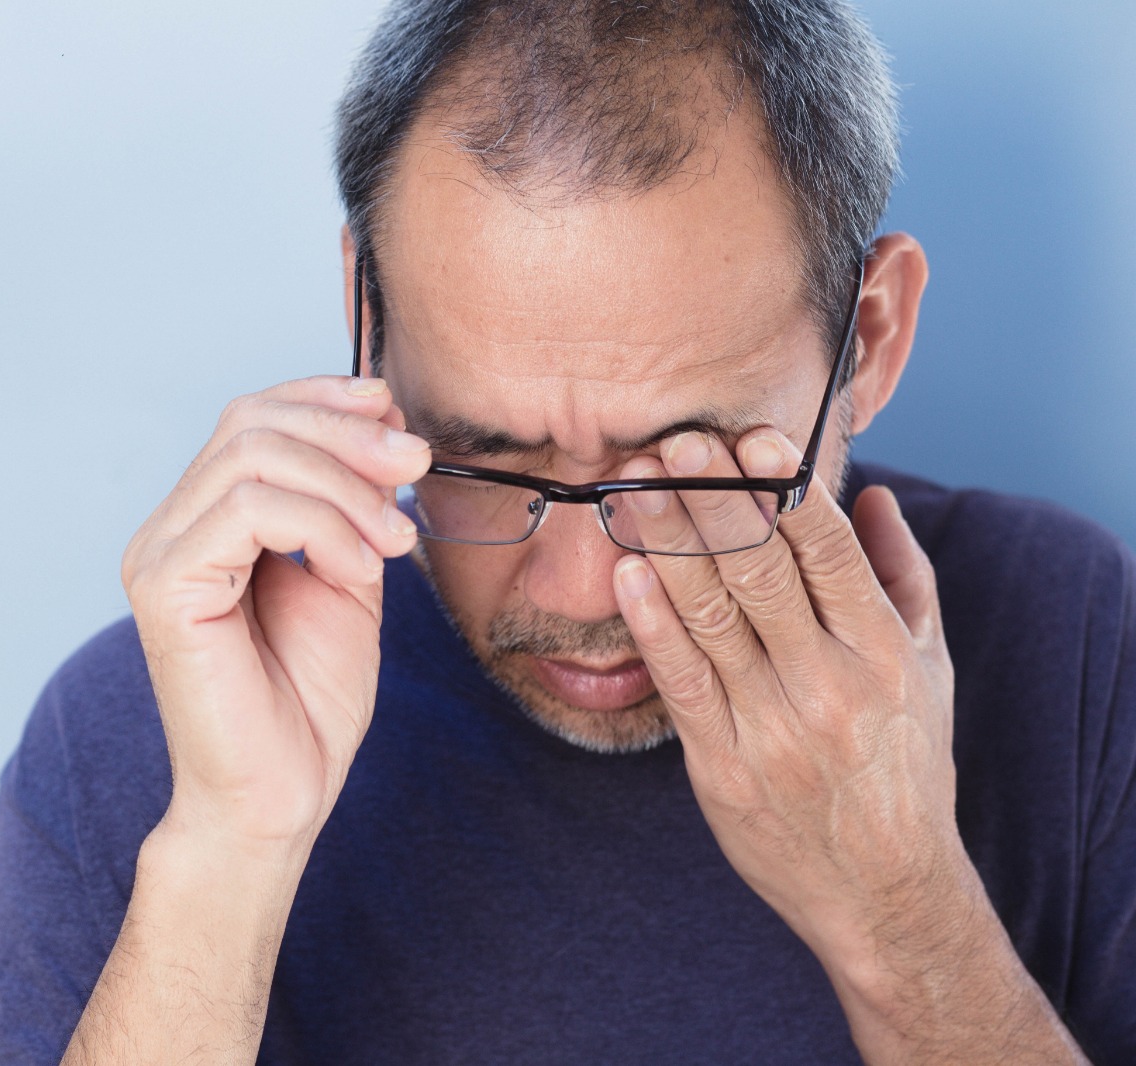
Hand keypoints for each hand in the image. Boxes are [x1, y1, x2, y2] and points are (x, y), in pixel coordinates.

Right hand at [121, 375, 429, 856]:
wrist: (280, 797)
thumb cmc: (306, 703)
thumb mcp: (348, 577)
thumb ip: (350, 505)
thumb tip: (380, 423)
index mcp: (207, 521)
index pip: (252, 418)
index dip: (324, 398)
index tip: (394, 411)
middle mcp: (171, 528)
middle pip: (250, 422)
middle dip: (346, 433)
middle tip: (412, 465)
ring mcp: (159, 555)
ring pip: (250, 456)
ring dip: (343, 484)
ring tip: (393, 537)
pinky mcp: (164, 588)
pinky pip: (244, 510)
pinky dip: (320, 524)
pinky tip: (358, 566)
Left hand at [610, 427, 965, 969]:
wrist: (884, 890)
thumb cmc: (906, 767)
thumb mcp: (929, 670)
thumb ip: (902, 577)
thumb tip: (875, 496)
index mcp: (881, 650)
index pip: (827, 552)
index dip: (785, 490)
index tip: (750, 438)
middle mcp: (828, 683)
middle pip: (760, 573)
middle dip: (714, 501)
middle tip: (675, 442)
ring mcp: (771, 726)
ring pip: (711, 618)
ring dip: (668, 544)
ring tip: (636, 484)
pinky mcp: (722, 765)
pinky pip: (681, 682)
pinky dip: (653, 623)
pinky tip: (627, 571)